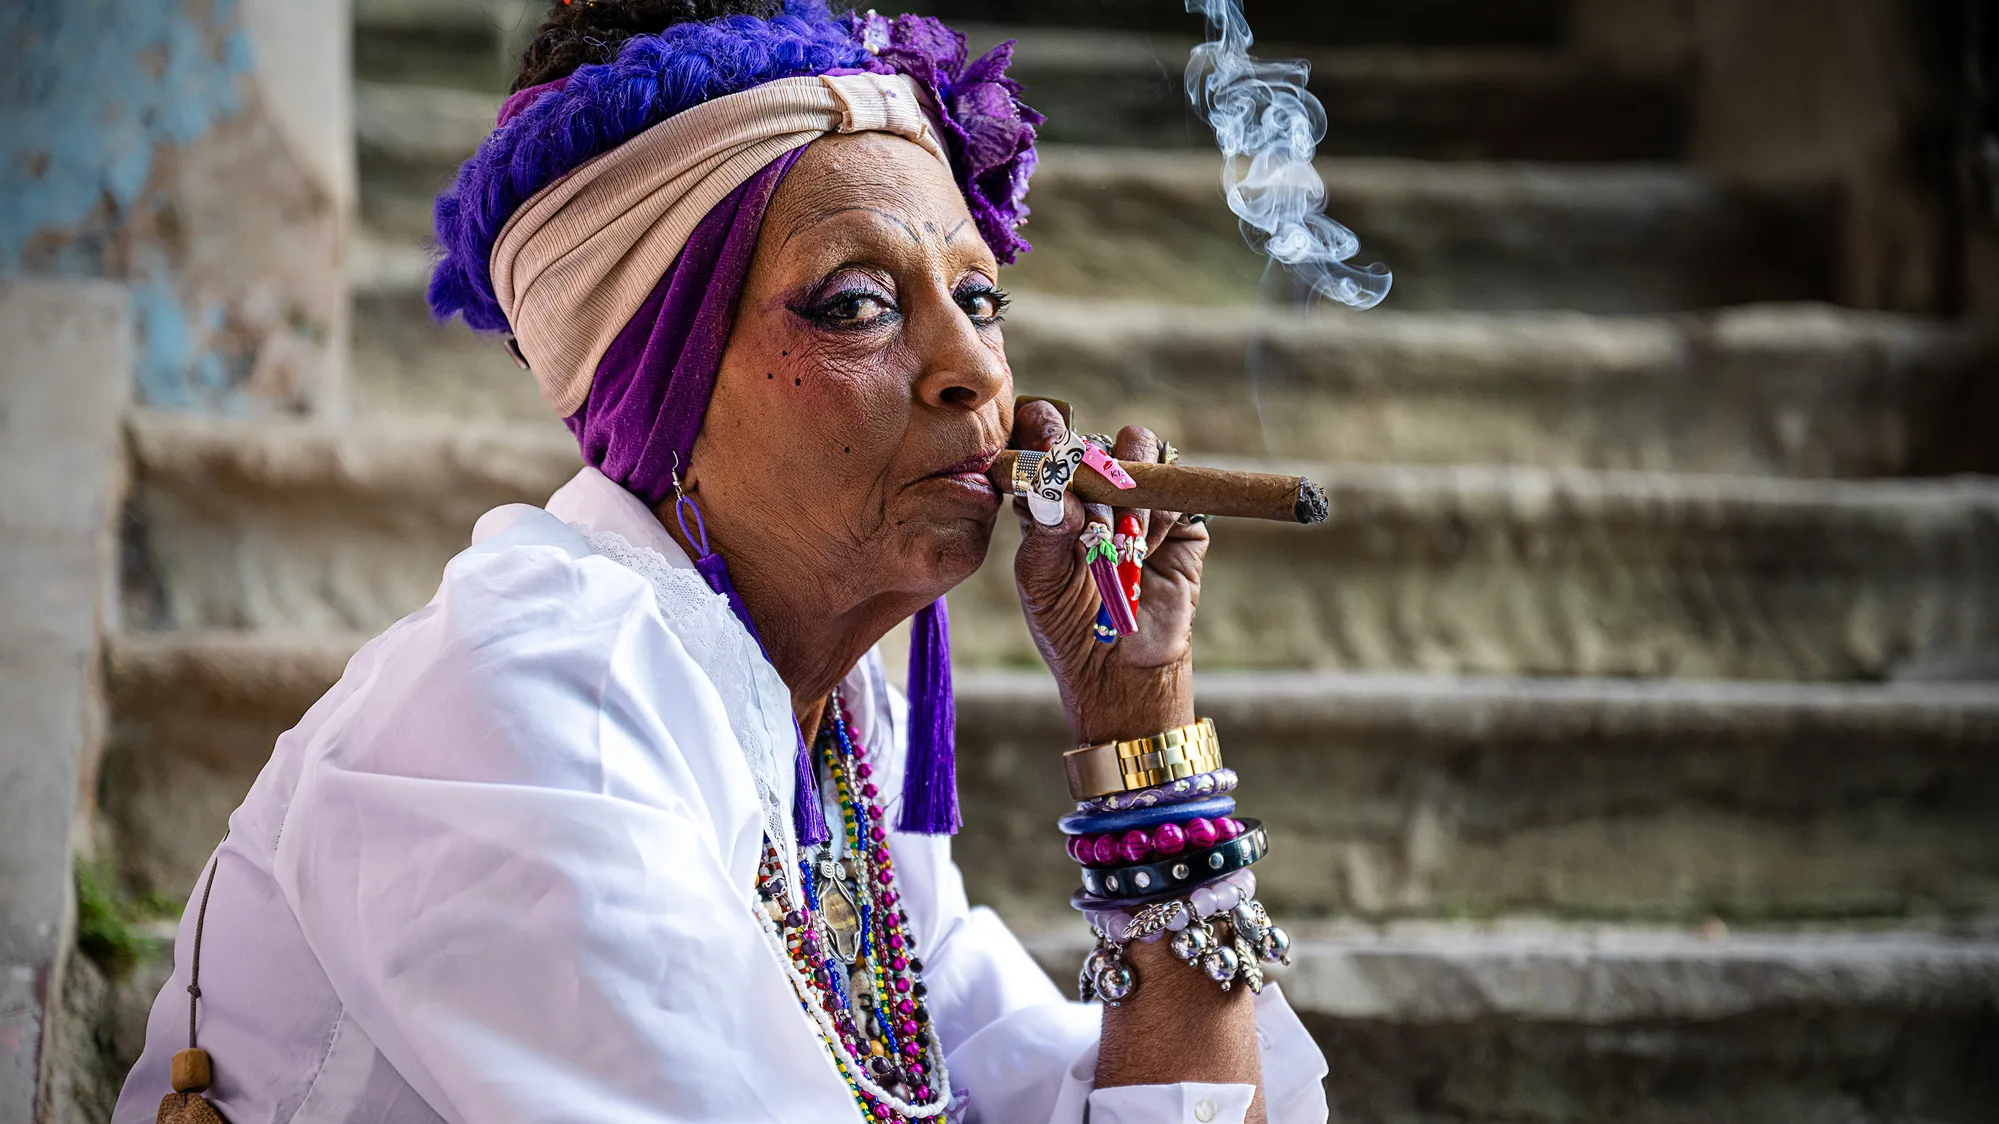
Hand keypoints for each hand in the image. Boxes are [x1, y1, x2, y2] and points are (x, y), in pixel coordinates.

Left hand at [1010, 401, 1208, 745]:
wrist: (1121, 671)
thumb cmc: (1069, 625)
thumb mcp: (1041, 581)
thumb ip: (1045, 531)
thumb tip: (1056, 490)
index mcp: (1053, 496)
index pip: (1047, 441)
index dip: (1045, 428)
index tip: (1045, 433)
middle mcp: (1098, 490)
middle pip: (1100, 439)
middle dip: (1094, 466)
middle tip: (1089, 510)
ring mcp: (1142, 502)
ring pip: (1142, 453)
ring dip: (1129, 491)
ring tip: (1119, 541)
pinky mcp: (1182, 521)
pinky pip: (1177, 492)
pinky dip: (1160, 516)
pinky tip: (1146, 548)